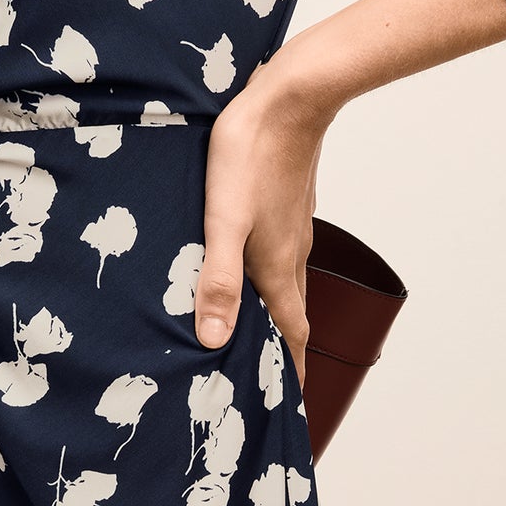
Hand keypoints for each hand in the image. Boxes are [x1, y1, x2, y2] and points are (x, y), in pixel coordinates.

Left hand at [193, 51, 340, 390]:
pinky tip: (248, 265)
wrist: (289, 100)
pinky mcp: (284, 202)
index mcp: (276, 266)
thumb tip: (214, 340)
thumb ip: (218, 279)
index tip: (288, 405)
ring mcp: (290, 226)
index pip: (291, 334)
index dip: (290, 371)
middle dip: (282, 349)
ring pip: (286, 282)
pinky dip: (269, 275)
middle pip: (291, 314)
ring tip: (254, 330)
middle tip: (266, 378)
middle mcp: (290, 252)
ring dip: (275, 311)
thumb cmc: (251, 156)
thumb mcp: (222, 220)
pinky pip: (280, 253)